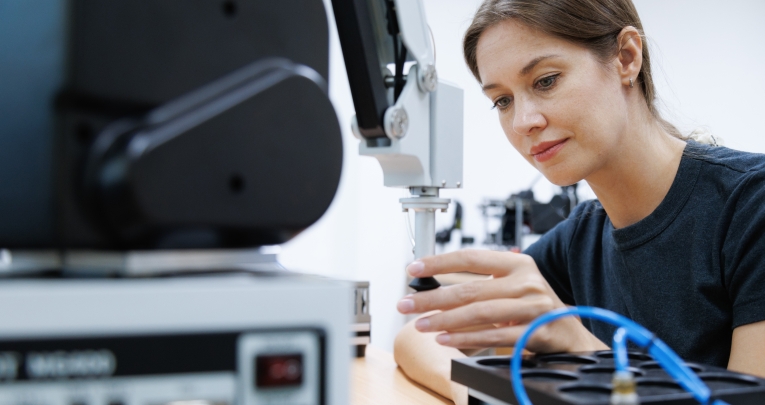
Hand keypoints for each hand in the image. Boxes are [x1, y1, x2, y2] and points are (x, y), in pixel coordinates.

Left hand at [397, 250, 607, 352]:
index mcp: (517, 263)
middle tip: (406, 304)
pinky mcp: (535, 330)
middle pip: (469, 288)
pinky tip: (445, 339)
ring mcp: (532, 306)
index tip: (413, 269)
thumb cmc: (534, 307)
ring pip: (478, 312)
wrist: (570, 334)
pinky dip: (466, 338)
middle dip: (431, 297)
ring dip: (444, 320)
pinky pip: (494, 335)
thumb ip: (481, 283)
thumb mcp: (512, 286)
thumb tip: (434, 288)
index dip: (439, 262)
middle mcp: (525, 281)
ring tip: (420, 324)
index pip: (470, 257)